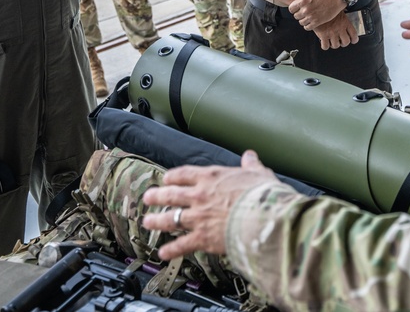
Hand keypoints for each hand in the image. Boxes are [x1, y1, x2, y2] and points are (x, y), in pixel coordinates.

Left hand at [140, 151, 276, 259]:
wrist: (262, 216)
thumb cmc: (262, 194)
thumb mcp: (258, 173)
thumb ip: (251, 165)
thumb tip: (250, 156)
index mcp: (211, 177)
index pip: (185, 174)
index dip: (173, 177)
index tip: (166, 179)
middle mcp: (199, 196)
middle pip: (171, 195)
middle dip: (157, 196)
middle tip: (148, 197)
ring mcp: (198, 217)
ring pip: (171, 218)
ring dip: (157, 220)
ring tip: (147, 221)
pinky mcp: (202, 238)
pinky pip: (182, 244)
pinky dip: (171, 249)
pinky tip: (163, 252)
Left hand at [287, 0, 342, 29]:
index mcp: (303, 1)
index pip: (291, 9)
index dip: (293, 8)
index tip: (298, 7)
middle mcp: (306, 10)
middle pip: (296, 16)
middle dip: (299, 14)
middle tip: (304, 11)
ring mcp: (311, 17)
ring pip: (301, 22)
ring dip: (303, 20)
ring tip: (307, 16)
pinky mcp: (318, 22)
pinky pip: (307, 27)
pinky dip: (308, 25)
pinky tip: (311, 21)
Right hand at [312, 11, 358, 49]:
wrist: (317, 8)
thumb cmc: (327, 8)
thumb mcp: (338, 10)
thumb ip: (343, 17)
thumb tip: (345, 18)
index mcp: (345, 22)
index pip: (354, 34)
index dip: (354, 40)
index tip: (352, 40)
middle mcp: (339, 29)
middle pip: (346, 42)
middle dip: (343, 43)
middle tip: (340, 41)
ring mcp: (331, 33)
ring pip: (336, 45)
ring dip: (334, 44)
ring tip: (331, 41)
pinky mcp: (323, 35)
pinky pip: (325, 46)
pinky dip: (325, 46)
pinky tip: (324, 42)